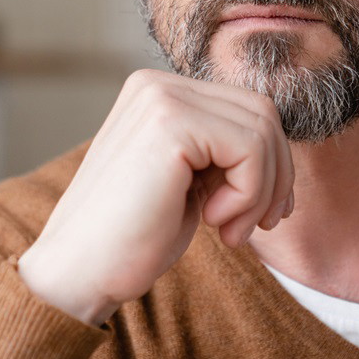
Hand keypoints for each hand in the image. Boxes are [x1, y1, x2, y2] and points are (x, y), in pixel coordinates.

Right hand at [16, 69, 294, 324]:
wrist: (77, 274)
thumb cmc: (134, 236)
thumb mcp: (188, 179)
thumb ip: (220, 149)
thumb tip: (280, 146)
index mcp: (158, 92)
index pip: (247, 108)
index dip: (271, 162)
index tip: (264, 213)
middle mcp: (157, 83)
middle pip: (261, 112)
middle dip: (276, 175)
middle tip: (260, 225)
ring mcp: (162, 98)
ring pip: (262, 130)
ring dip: (261, 192)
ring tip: (230, 231)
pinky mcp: (171, 124)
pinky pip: (251, 149)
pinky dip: (249, 195)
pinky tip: (214, 223)